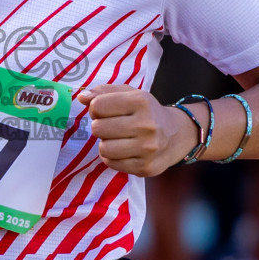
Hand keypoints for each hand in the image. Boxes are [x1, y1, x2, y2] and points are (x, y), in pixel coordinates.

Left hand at [75, 84, 194, 176]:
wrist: (177, 135)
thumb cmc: (147, 112)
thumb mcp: (130, 94)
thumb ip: (103, 92)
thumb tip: (81, 97)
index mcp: (141, 101)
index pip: (98, 106)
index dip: (95, 108)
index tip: (104, 110)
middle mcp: (146, 125)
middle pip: (98, 128)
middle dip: (100, 126)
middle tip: (111, 125)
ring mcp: (147, 149)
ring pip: (104, 148)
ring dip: (105, 143)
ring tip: (116, 139)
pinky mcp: (145, 167)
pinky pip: (111, 163)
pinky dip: (112, 157)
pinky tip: (123, 150)